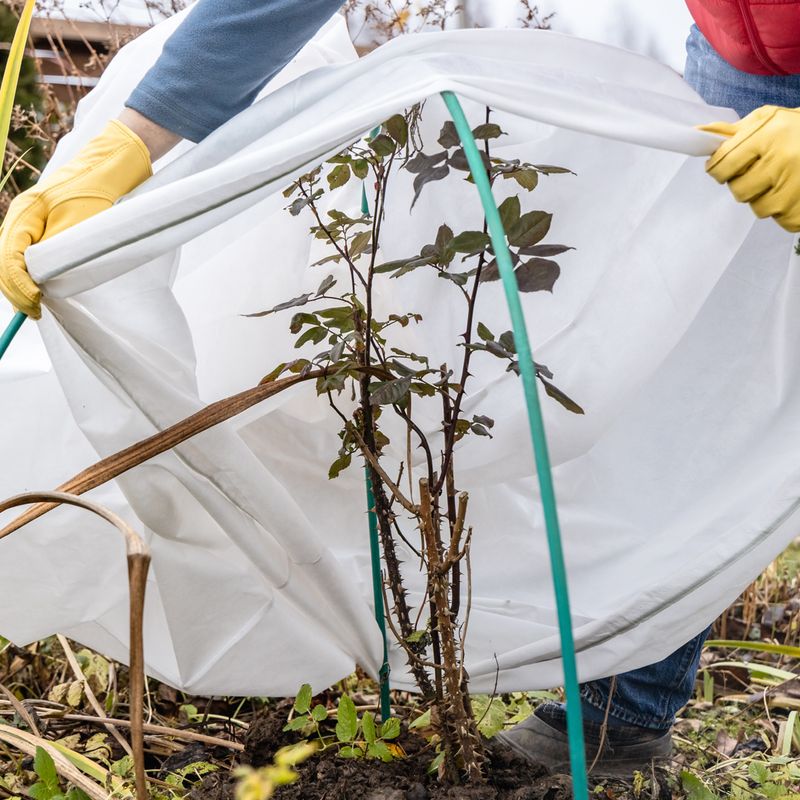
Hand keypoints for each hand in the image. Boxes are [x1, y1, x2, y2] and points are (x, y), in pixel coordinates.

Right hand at [0, 119, 151, 318]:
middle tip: (34, 312)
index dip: (19, 286)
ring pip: (13, 259)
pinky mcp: (42, 227)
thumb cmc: (97, 192)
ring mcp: (30, 222)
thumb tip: (40, 280)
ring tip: (33, 306)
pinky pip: (25, 255)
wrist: (109, 168)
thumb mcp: (77, 224)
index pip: (8, 258)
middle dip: (16, 290)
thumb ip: (57, 250)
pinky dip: (28, 275)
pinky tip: (37, 291)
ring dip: (20, 284)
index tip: (36, 303)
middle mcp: (21, 218)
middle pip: (5, 262)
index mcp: (24, 214)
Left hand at [700, 106, 799, 232]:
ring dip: (764, 198)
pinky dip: (784, 211)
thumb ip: (735, 131)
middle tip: (758, 173)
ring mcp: (796, 185)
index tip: (722, 170)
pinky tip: (794, 192)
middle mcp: (784, 159)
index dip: (717, 170)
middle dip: (743, 183)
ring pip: (759, 208)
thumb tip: (700, 133)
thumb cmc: (797, 130)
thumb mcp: (769, 120)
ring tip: (781, 181)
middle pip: (739, 190)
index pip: (723, 164)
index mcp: (770, 135)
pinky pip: (781, 221)